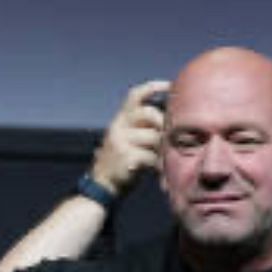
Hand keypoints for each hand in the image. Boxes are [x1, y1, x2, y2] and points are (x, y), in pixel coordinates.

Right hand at [89, 80, 168, 194]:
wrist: (101, 186)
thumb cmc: (122, 162)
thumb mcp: (128, 140)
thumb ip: (143, 129)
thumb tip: (171, 121)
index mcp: (120, 120)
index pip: (135, 96)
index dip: (153, 87)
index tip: (170, 85)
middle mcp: (118, 127)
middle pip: (148, 113)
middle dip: (164, 123)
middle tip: (171, 137)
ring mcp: (121, 142)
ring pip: (154, 137)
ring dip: (163, 149)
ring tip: (166, 159)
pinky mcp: (126, 158)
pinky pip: (151, 157)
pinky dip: (159, 165)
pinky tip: (160, 172)